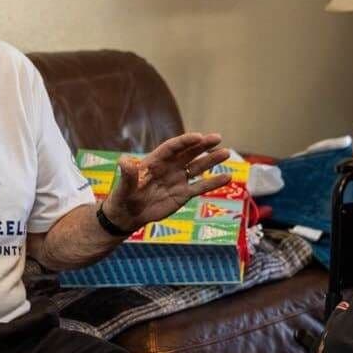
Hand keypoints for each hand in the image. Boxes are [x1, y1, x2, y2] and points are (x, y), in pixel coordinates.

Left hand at [103, 132, 231, 229]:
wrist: (129, 215)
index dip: (185, 141)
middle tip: (217, 137)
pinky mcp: (184, 193)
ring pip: (198, 167)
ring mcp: (178, 179)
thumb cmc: (123, 198)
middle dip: (203, 145)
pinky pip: (201, 186)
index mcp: (155, 161)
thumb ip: (128, 174)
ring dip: (212, 160)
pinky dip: (214, 182)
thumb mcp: (124, 187)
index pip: (172, 147)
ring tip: (226, 153)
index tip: (198, 136)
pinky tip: (228, 177)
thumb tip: (124, 160)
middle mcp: (170, 167)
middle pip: (189, 152)